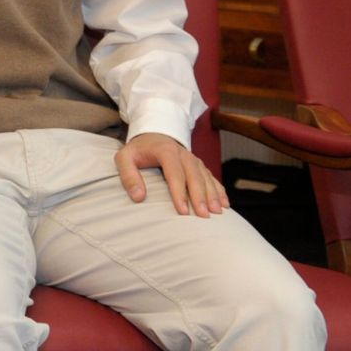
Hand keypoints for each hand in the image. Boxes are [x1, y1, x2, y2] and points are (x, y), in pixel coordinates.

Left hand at [115, 133, 229, 216]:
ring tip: (217, 212)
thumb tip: (138, 197)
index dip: (179, 192)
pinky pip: (212, 177)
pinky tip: (225, 204)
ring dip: (213, 195)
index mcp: (165, 151)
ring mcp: (194, 159)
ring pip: (206, 177)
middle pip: (194, 176)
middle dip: (200, 197)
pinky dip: (219, 190)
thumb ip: (128, 175)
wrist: (153, 134)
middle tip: (204, 216)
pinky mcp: (199, 165)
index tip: (182, 211)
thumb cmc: (137, 150)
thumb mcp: (124, 158)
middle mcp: (183, 153)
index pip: (174, 173)